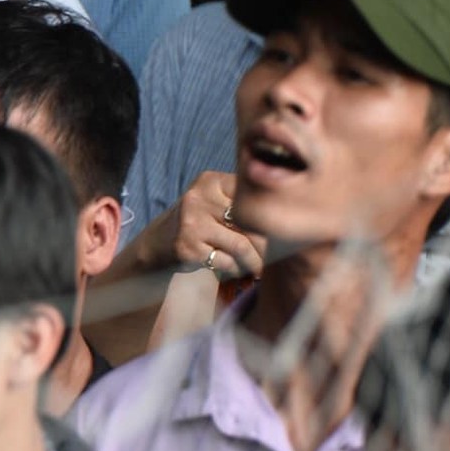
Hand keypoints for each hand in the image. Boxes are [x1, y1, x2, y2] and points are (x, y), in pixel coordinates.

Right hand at [135, 171, 267, 280]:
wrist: (161, 242)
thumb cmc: (202, 221)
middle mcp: (198, 198)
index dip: (269, 217)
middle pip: (251, 223)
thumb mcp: (217, 201)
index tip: (278, 231)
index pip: (253, 197)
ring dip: (254, 262)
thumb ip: (244, 202)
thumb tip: (289, 220)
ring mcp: (191, 223)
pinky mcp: (188, 247)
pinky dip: (236, 269)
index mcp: (210, 181)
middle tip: (274, 256)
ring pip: (242, 246)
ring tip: (258, 266)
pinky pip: (226, 262)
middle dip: (266, 245)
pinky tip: (236, 269)